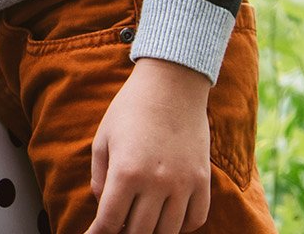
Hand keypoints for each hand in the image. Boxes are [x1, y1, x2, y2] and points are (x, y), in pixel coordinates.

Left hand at [85, 57, 212, 233]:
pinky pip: (195, 220)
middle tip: (116, 227)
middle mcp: (157, 183)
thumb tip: (103, 208)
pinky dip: (180, 227)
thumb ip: (100, 179)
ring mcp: (184, 184)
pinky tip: (167, 220)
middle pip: (138, 231)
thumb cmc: (130, 109)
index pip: (109, 221)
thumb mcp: (103, 140)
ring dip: (151, 232)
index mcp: (126, 172)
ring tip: (139, 224)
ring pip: (167, 232)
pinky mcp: (203, 181)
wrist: (172, 84)